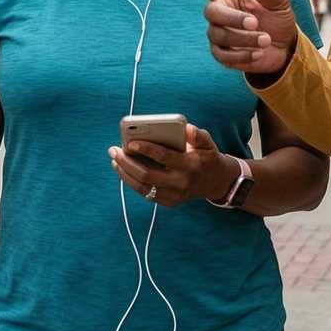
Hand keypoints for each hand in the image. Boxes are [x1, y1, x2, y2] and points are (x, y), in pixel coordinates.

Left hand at [108, 124, 232, 207]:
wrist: (215, 182)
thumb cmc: (207, 156)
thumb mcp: (208, 143)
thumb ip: (198, 135)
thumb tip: (187, 128)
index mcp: (189, 165)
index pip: (164, 157)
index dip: (146, 149)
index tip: (130, 142)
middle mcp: (180, 182)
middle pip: (147, 174)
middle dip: (127, 162)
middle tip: (114, 150)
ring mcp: (174, 195)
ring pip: (143, 186)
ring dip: (125, 173)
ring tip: (115, 160)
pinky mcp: (169, 202)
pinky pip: (145, 193)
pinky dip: (132, 182)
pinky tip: (123, 170)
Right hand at [163, 0, 296, 75]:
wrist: (284, 47)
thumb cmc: (278, 19)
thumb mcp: (281, 3)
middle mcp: (219, 13)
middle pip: (211, 13)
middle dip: (233, 19)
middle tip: (255, 23)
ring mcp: (218, 35)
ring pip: (219, 36)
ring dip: (244, 39)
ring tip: (266, 40)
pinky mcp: (222, 55)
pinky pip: (224, 56)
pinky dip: (243, 55)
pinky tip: (258, 53)